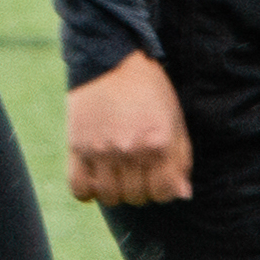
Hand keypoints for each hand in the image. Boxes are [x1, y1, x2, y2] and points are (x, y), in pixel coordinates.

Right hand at [67, 52, 193, 204]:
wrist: (111, 62)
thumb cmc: (149, 91)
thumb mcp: (175, 120)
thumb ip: (181, 160)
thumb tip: (182, 194)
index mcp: (158, 143)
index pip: (163, 193)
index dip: (163, 190)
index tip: (157, 177)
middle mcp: (130, 150)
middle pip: (137, 197)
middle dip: (141, 189)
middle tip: (137, 172)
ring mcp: (101, 150)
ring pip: (110, 197)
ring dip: (116, 192)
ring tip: (117, 175)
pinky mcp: (77, 147)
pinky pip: (79, 188)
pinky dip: (88, 192)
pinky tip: (95, 180)